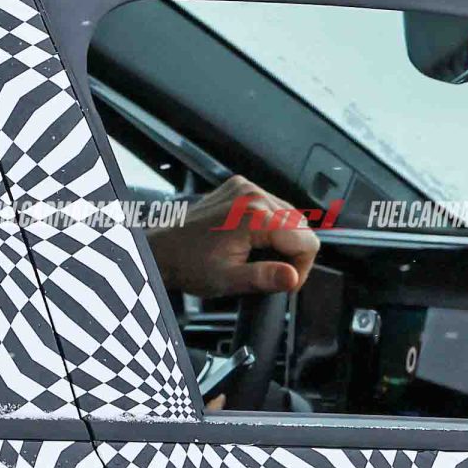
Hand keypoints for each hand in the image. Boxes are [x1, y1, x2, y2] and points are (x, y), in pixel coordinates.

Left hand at [146, 176, 319, 297]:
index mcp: (255, 217)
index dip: (301, 266)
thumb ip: (264, 278)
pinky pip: (272, 206)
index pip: (307, 240)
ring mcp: (246, 188)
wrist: (161, 249)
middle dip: (292, 252)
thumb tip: (293, 277)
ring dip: (282, 238)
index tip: (284, 280)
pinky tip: (251, 239)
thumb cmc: (188, 265)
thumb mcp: (229, 279)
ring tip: (257, 255)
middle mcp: (253, 195)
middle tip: (268, 270)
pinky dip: (269, 224)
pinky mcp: (240, 188)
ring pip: (290, 216)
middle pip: (301, 227)